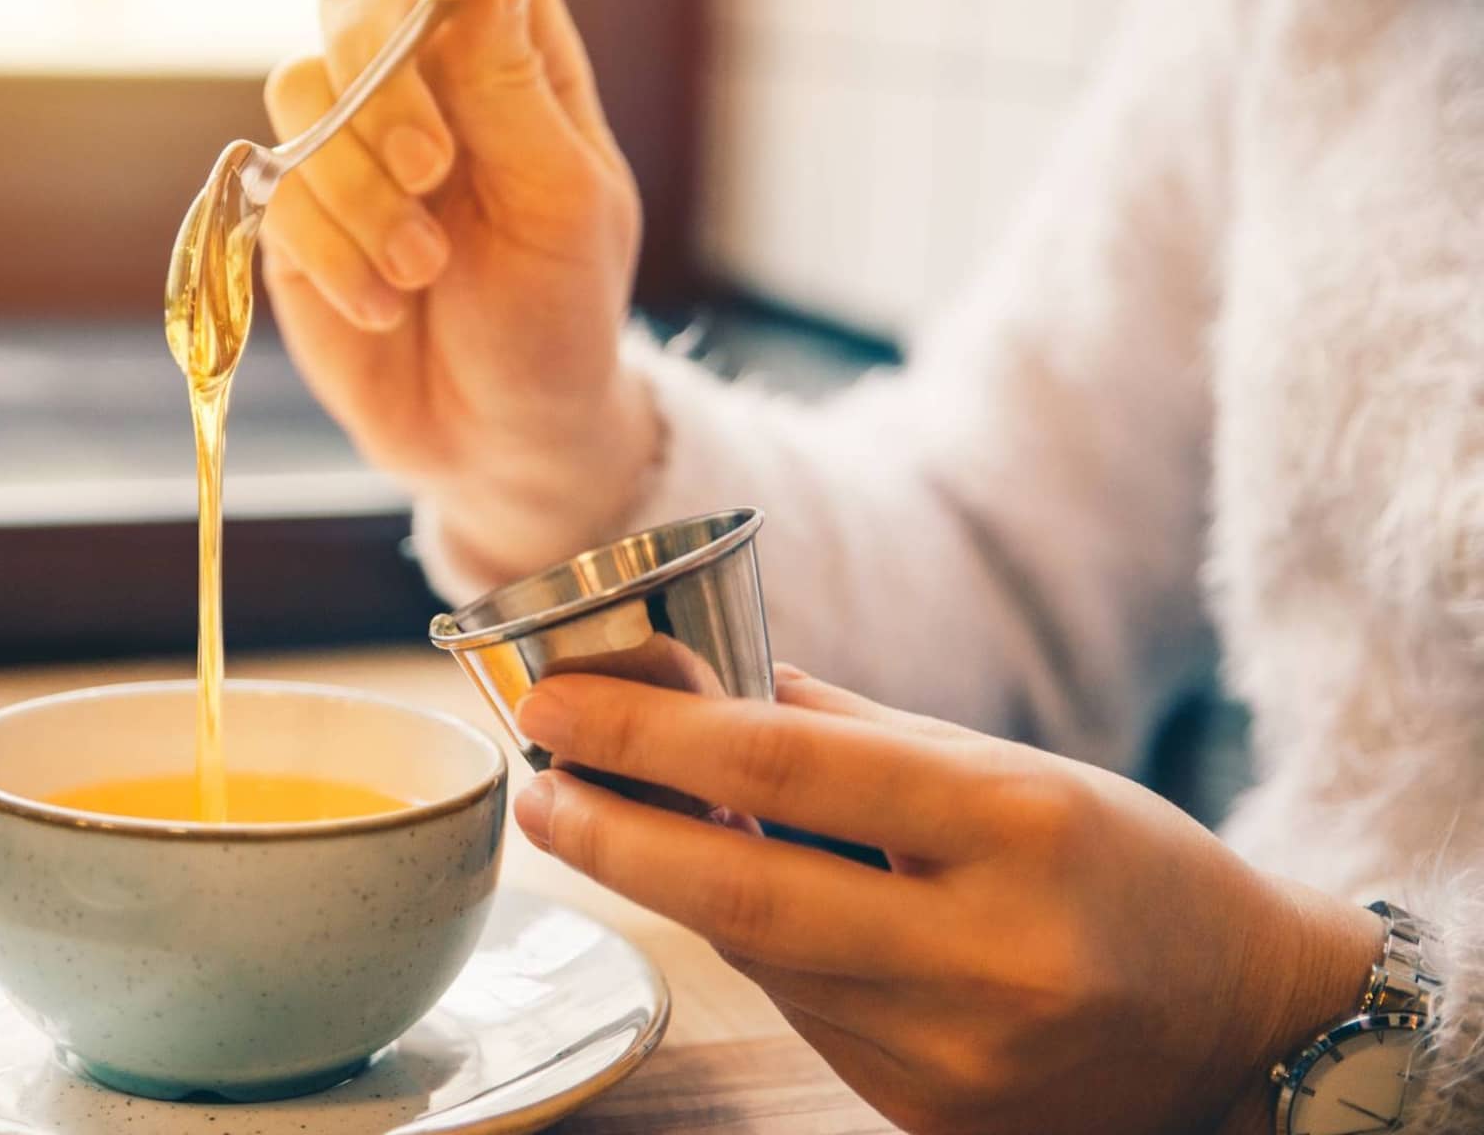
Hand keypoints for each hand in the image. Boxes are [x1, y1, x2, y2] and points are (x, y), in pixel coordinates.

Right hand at [260, 0, 654, 580]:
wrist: (498, 438)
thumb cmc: (556, 316)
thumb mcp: (562, 203)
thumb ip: (512, 82)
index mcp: (509, 55)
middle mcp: (421, 81)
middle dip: (383, 82)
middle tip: (435, 172)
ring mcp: (348, 145)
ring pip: (299, 90)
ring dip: (357, 186)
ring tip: (421, 270)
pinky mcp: (292, 214)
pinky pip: (272, 187)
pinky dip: (329, 249)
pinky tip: (384, 305)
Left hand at [510, 667, 1384, 1134]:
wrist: (1245, 1032)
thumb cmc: (1129, 868)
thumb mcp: (1016, 770)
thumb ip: (856, 736)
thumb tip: (710, 691)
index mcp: (1018, 825)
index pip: (785, 774)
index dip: (648, 738)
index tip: (558, 709)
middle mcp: (989, 950)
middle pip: (742, 893)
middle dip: (613, 835)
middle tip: (538, 790)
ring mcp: (961, 1053)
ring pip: (763, 960)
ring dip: (676, 889)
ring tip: (617, 825)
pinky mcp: (936, 1115)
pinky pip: (806, 1016)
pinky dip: (761, 954)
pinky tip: (740, 906)